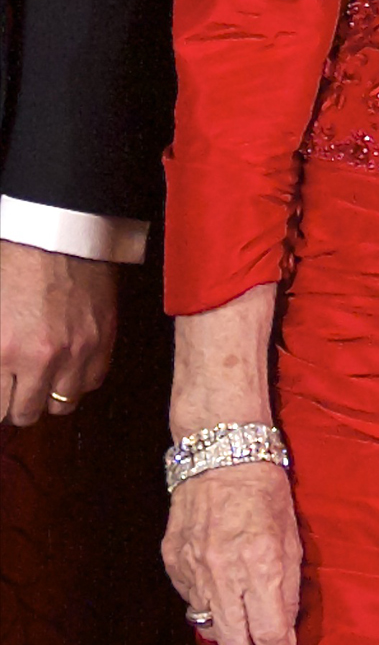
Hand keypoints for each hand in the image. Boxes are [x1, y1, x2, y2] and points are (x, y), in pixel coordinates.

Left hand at [0, 241, 117, 423]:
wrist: (59, 231)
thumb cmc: (16, 261)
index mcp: (3, 349)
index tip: (0, 394)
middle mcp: (41, 358)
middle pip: (26, 413)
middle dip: (16, 403)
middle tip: (14, 387)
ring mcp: (76, 352)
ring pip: (62, 405)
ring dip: (49, 395)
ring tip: (42, 377)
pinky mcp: (103, 340)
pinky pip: (92, 383)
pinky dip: (79, 378)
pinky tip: (68, 362)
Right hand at [162, 462, 302, 644]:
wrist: (221, 454)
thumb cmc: (266, 492)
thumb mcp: (291, 538)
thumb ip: (288, 588)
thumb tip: (285, 633)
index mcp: (261, 565)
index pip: (269, 634)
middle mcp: (223, 573)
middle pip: (233, 641)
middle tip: (262, 633)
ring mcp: (193, 568)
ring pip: (207, 625)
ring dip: (227, 623)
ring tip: (239, 602)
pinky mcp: (173, 561)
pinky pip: (189, 599)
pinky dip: (205, 598)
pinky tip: (217, 577)